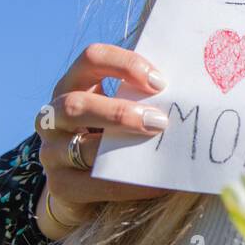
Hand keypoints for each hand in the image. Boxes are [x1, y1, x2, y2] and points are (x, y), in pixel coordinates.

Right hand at [34, 43, 176, 236]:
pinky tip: (157, 183)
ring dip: (123, 148)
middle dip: (120, 113)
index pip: (91, 58)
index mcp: (74, 84)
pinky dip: (130, 183)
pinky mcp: (60, 185)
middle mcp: (53, 115)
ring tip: (158, 149)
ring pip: (81, 147)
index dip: (124, 64)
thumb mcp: (120, 107)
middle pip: (75, 105)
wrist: (83, 182)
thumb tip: (192, 92)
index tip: (160, 82)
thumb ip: (143, 96)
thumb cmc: (110, 132)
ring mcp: (51, 152)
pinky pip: (95, 183)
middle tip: (160, 121)